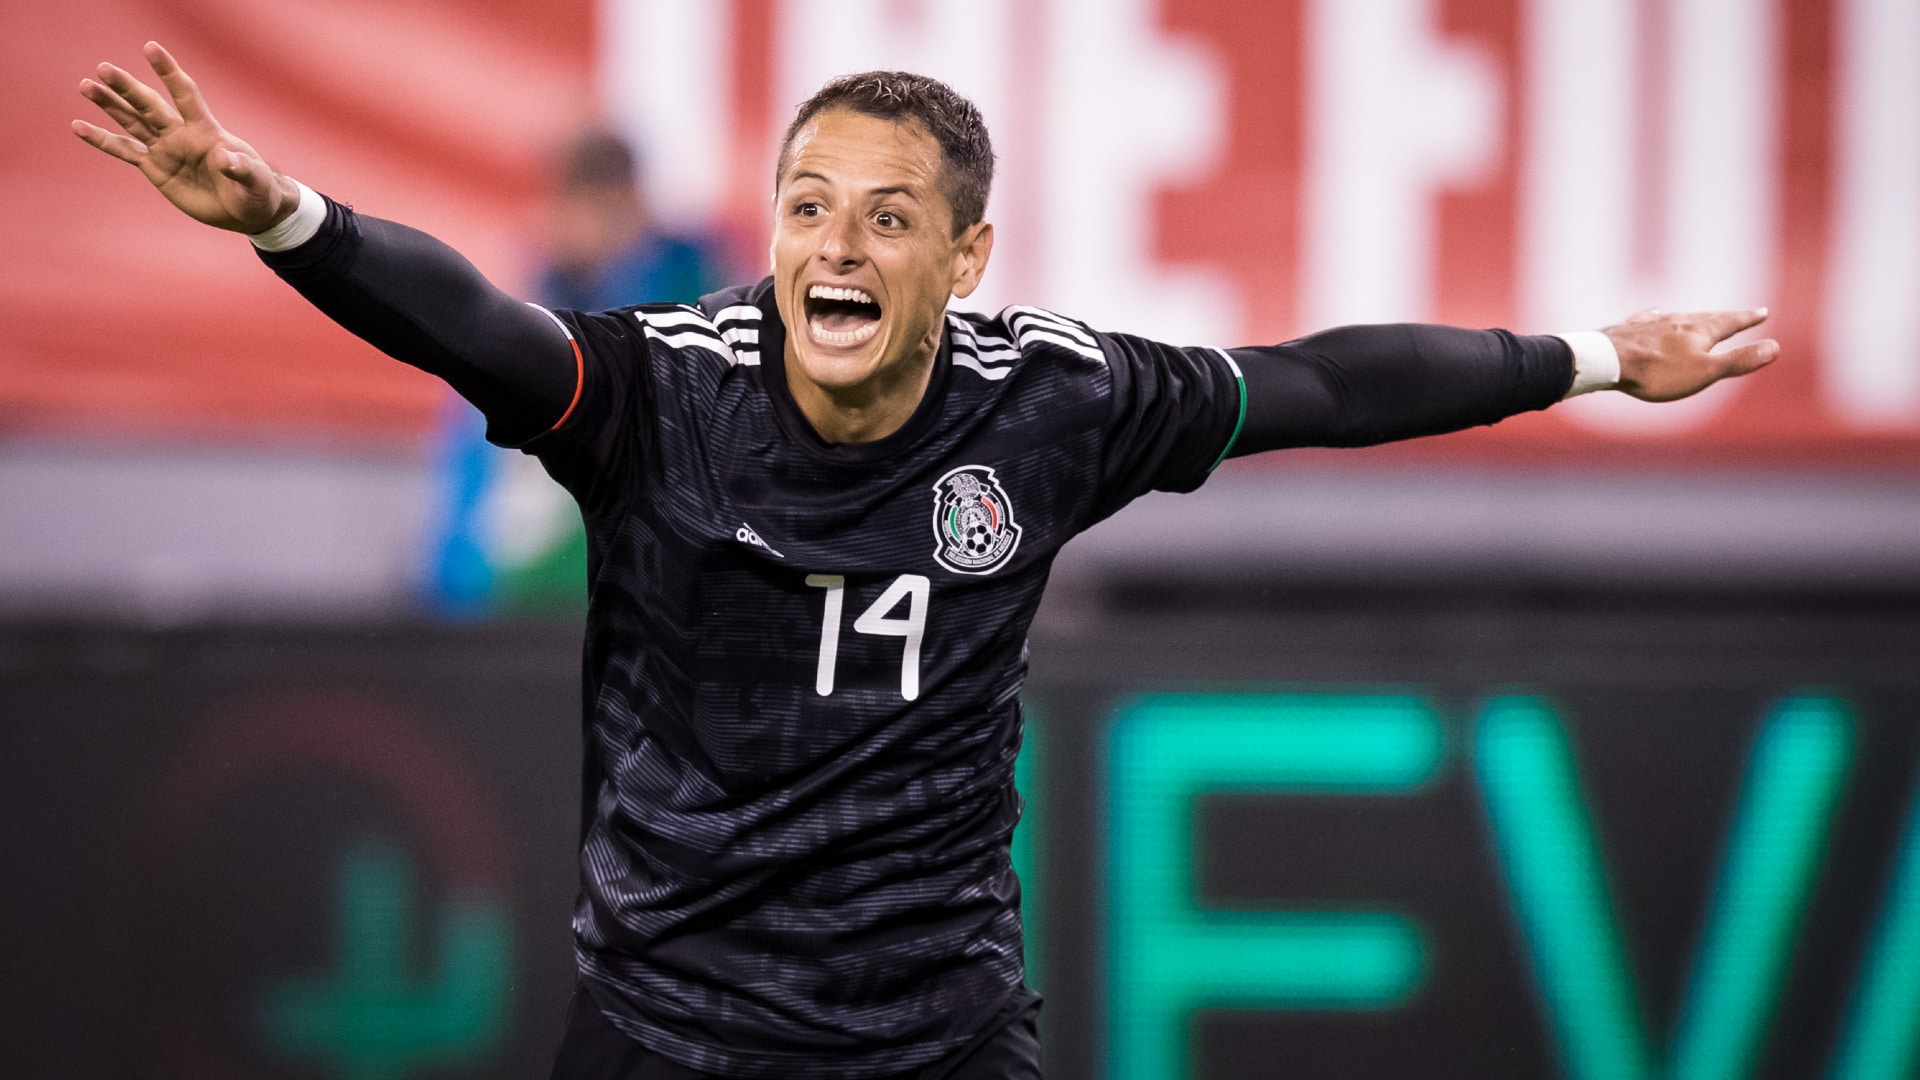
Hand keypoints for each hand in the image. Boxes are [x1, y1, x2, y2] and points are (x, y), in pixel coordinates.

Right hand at [73, 41, 298, 233]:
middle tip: (104, 68)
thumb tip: (225, 158)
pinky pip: (124, 151)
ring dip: (109, 105)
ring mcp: (166, 149)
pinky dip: (102, 140)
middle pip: (149, 106)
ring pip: (132, 122)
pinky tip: (79, 126)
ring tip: (86, 85)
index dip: (169, 72)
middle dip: (128, 88)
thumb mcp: (254, 181)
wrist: (246, 211)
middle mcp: (181, 134)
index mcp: (206, 131)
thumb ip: (240, 168)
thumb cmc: (256, 190)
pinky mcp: (156, 168)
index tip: (150, 48)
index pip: (185, 94)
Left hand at [1602, 307, 1778, 401]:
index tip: (1763, 312)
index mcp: (1699, 331)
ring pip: (1680, 317)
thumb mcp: (1704, 372)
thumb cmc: (1657, 371)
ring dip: (1696, 317)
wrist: (1606, 361)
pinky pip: (1649, 318)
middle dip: (1727, 316)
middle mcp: (1678, 320)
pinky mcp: (1629, 328)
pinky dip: (1659, 315)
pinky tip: (1655, 312)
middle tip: (1742, 313)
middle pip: (1707, 317)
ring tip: (1703, 316)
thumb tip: (1775, 347)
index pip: (1730, 322)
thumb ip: (1738, 360)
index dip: (1748, 319)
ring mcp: (1652, 322)